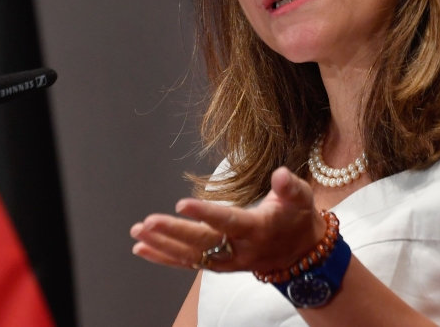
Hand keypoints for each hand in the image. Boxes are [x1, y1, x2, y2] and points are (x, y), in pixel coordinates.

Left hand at [130, 166, 327, 272]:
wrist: (302, 255)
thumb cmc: (298, 219)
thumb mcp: (302, 199)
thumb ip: (290, 186)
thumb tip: (280, 173)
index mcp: (257, 230)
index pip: (228, 222)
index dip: (205, 214)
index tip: (181, 204)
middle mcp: (239, 250)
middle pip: (202, 243)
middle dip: (173, 233)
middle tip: (146, 223)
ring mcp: (227, 261)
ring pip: (191, 257)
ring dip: (162, 246)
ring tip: (136, 233)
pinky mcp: (218, 265)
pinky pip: (188, 264)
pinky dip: (163, 257)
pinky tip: (141, 249)